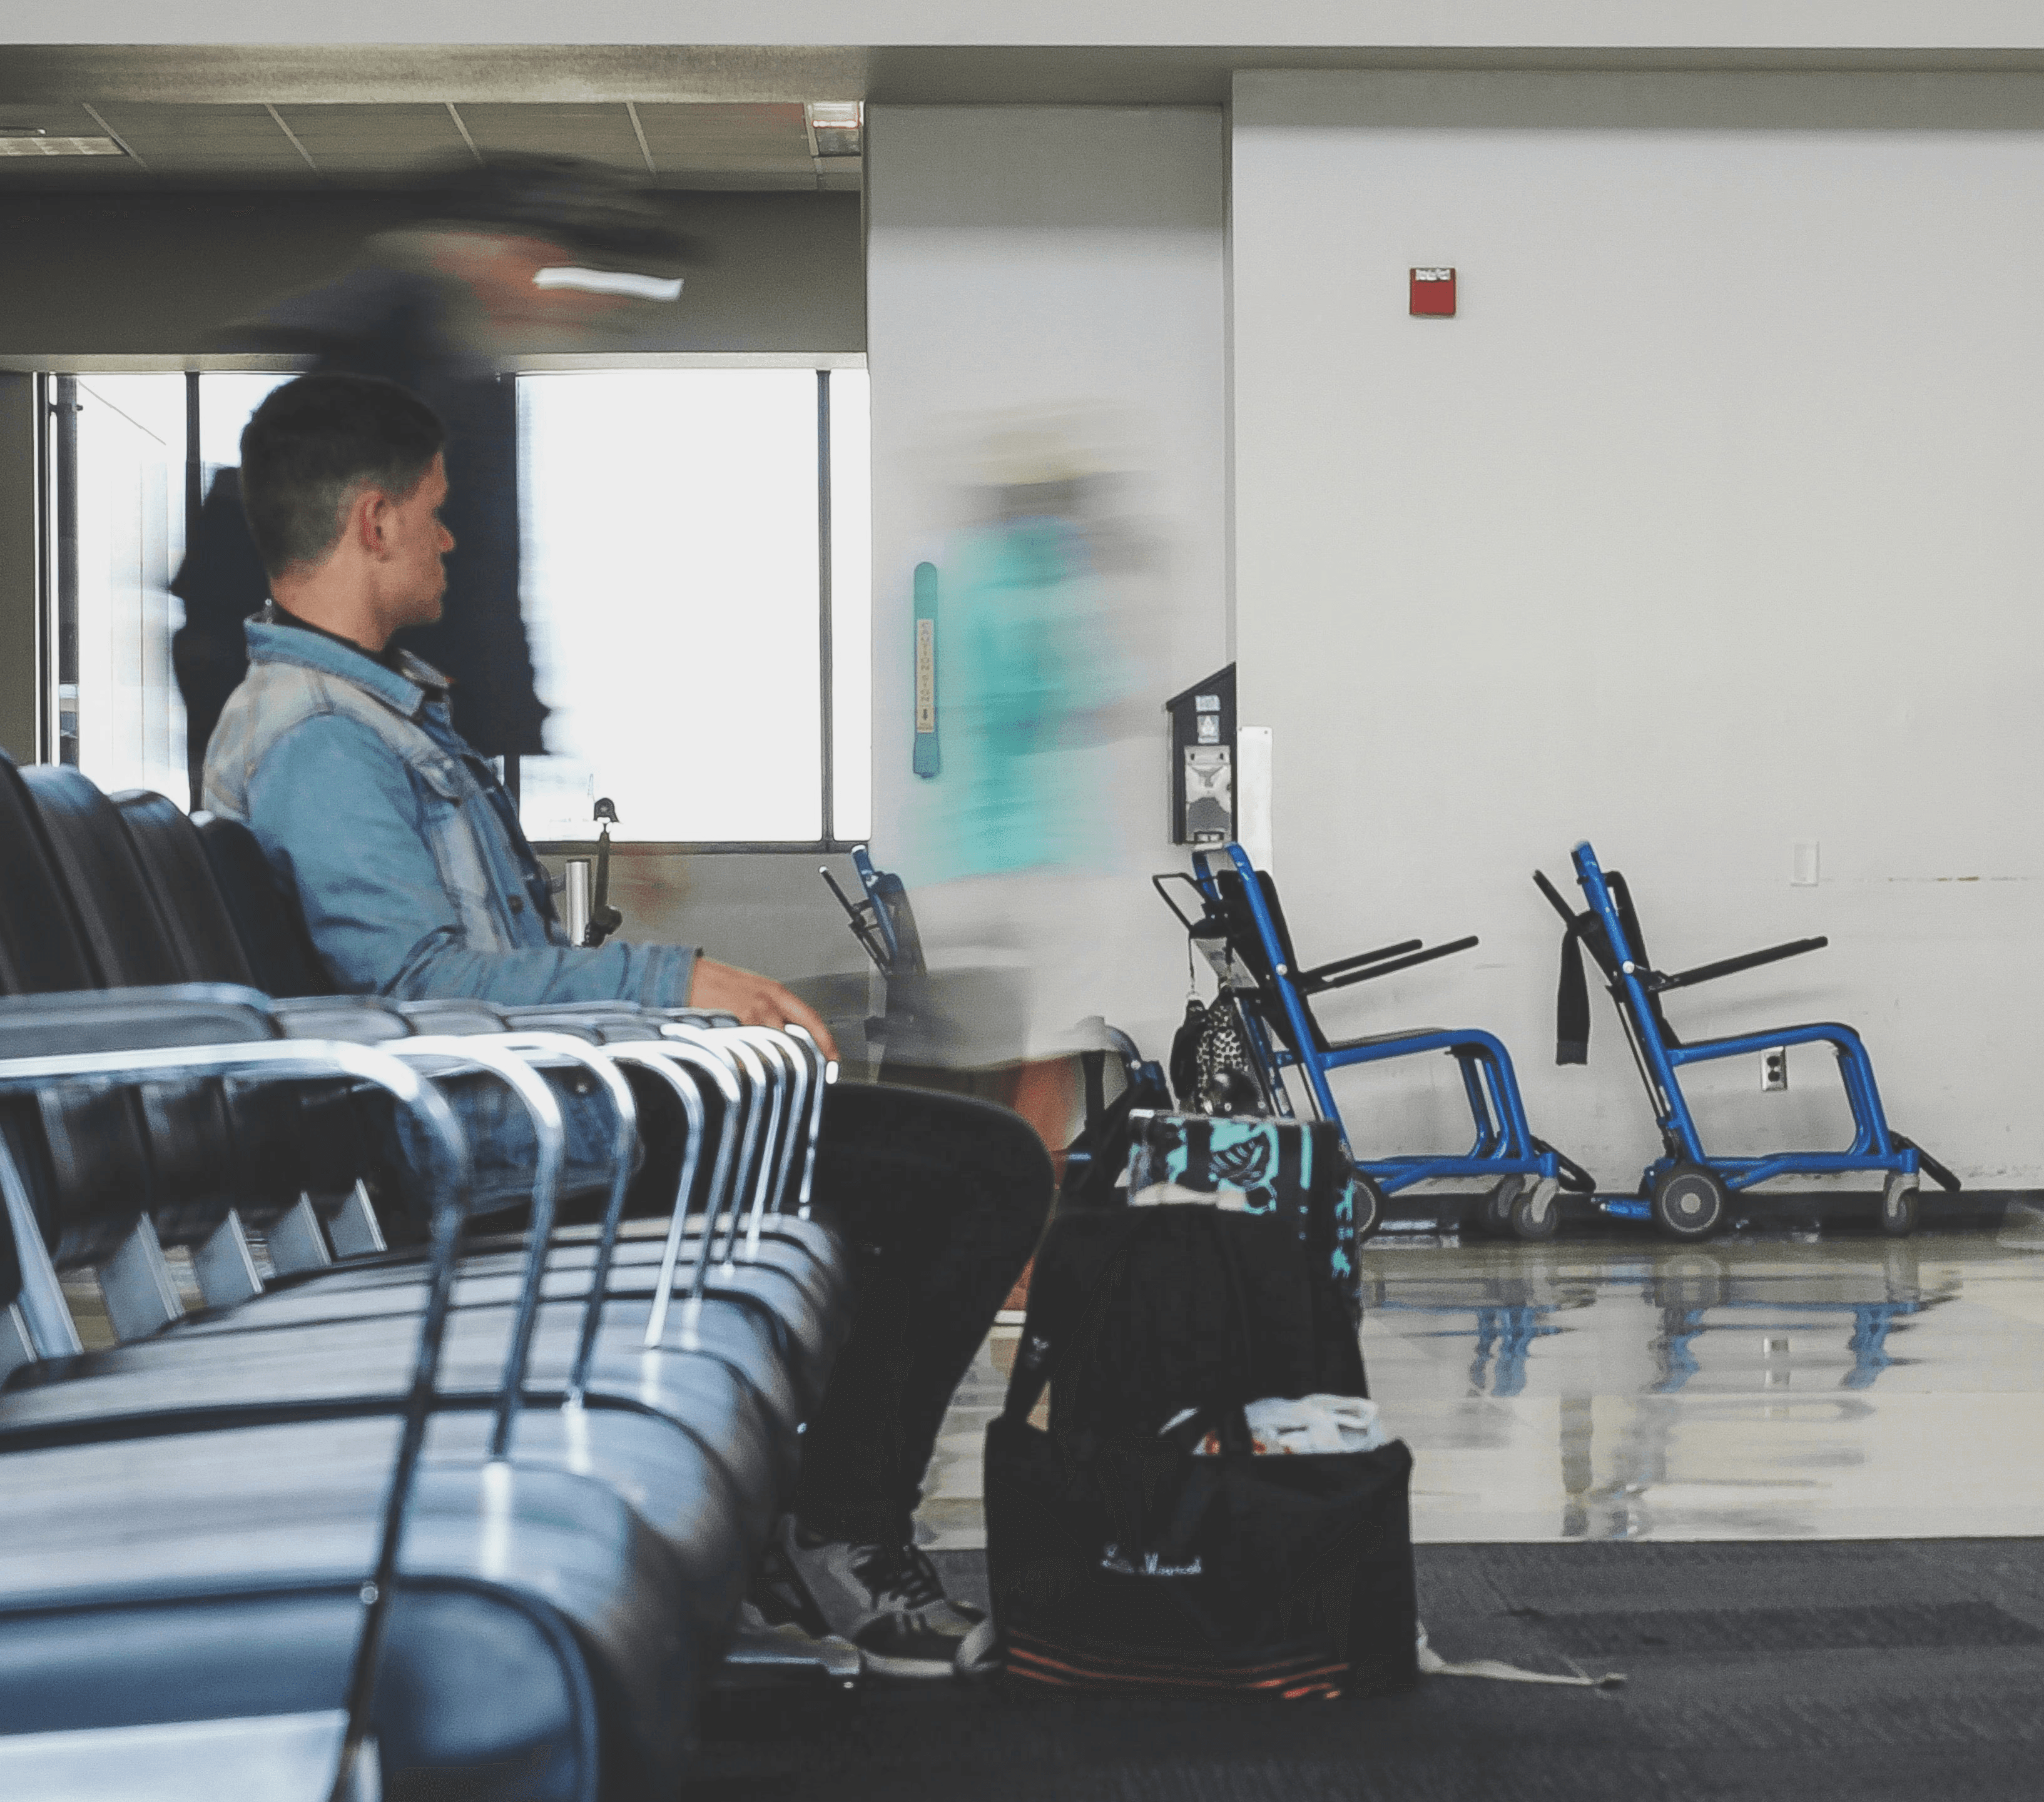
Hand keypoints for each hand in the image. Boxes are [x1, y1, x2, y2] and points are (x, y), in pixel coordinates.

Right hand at [688, 957, 840, 1061]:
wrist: (685, 977)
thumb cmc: (717, 984)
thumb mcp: (753, 990)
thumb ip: (773, 1010)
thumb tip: (788, 1034)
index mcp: (774, 993)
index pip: (810, 1018)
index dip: (826, 1041)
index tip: (833, 1059)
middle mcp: (765, 1004)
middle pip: (793, 1040)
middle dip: (796, 1058)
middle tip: (799, 1072)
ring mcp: (747, 1017)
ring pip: (771, 1049)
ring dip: (771, 1061)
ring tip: (765, 1066)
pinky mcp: (730, 1029)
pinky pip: (746, 1053)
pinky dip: (748, 1062)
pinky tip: (743, 1062)